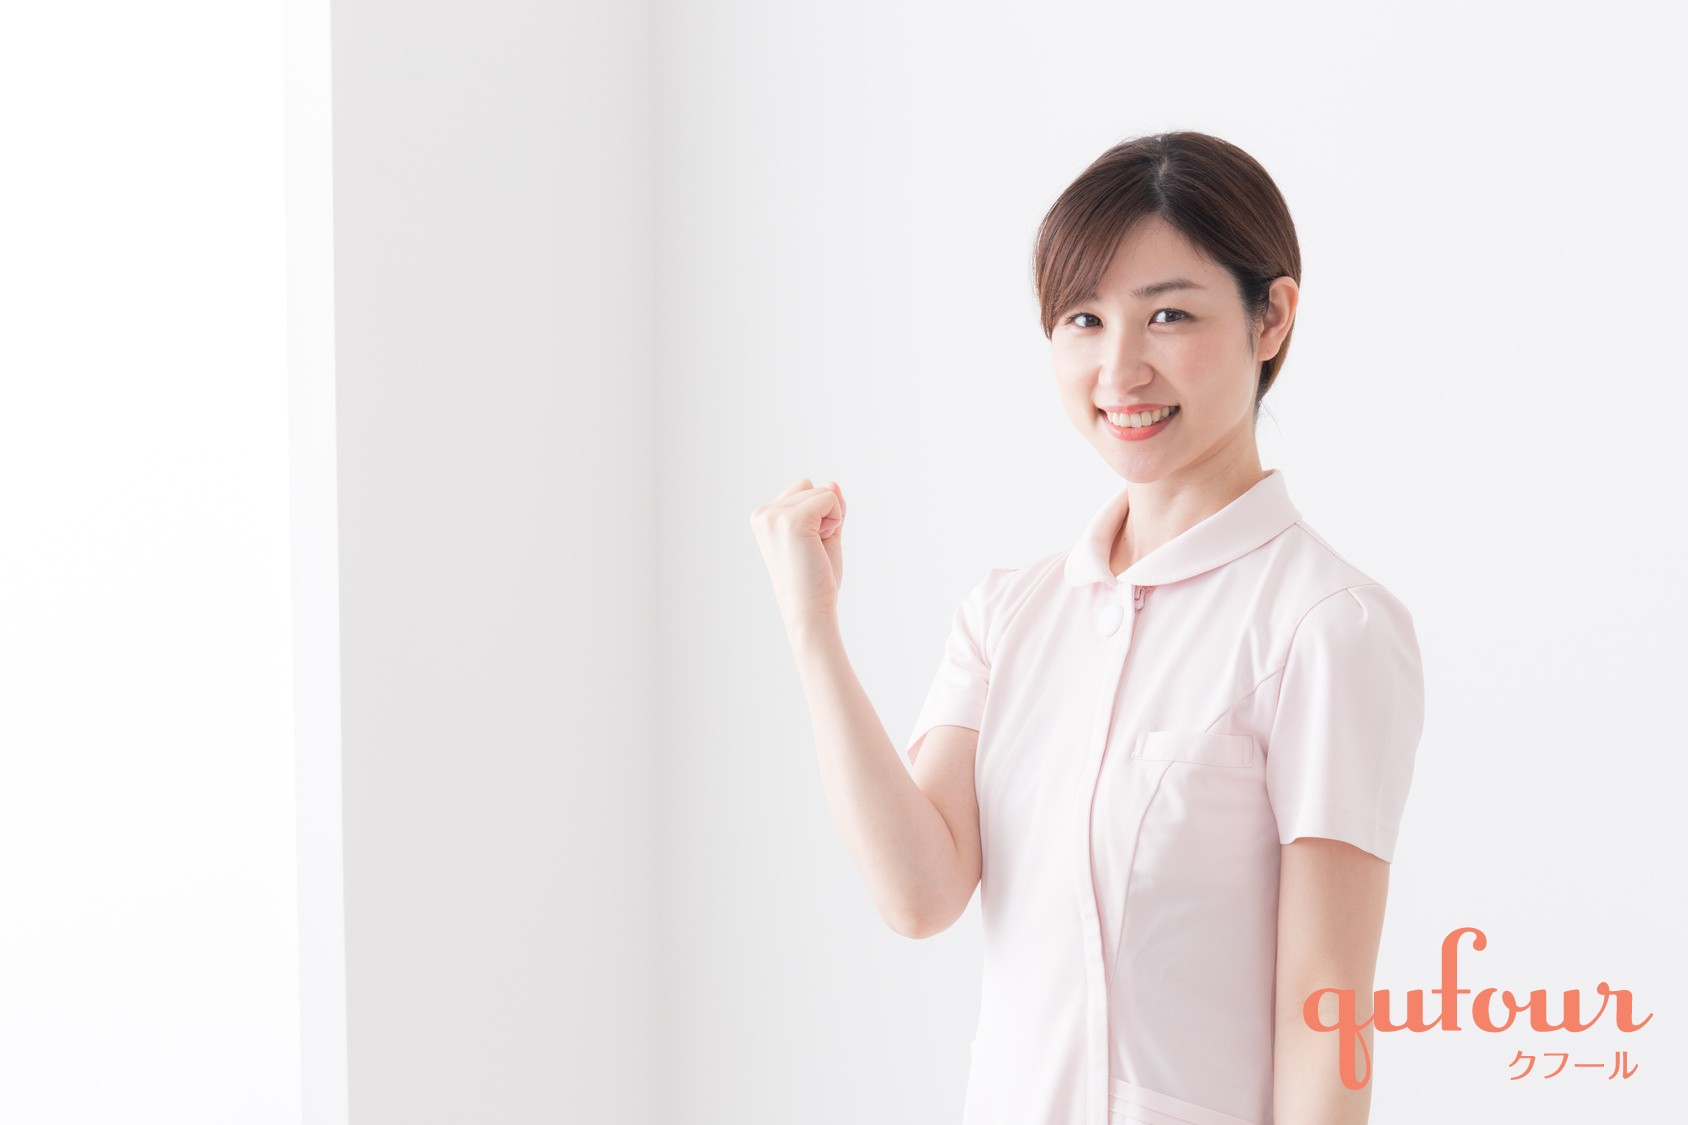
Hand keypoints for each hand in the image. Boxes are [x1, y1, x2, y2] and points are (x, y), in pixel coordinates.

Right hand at [749, 477, 846, 629]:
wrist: (810, 610)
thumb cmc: (815, 580)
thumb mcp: (822, 536)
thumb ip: (827, 509)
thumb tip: (832, 483)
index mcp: (763, 517)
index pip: (802, 489)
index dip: (817, 513)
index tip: (808, 544)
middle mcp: (763, 513)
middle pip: (811, 486)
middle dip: (824, 514)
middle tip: (813, 549)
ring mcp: (774, 516)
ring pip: (822, 491)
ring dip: (831, 518)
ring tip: (815, 548)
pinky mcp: (791, 520)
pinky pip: (830, 498)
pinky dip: (836, 519)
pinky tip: (820, 544)